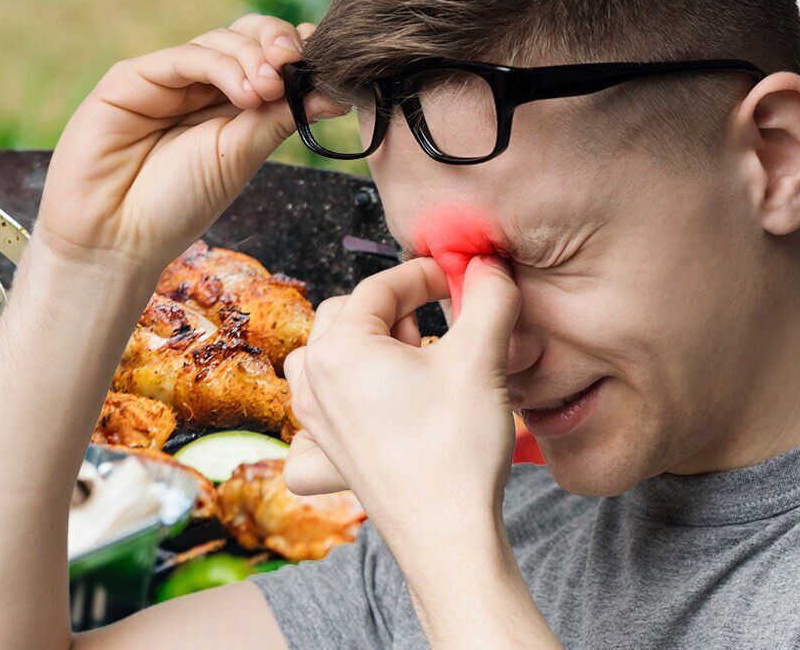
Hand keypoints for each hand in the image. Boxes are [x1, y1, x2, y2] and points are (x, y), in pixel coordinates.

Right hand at [35, 15, 317, 272]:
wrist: (115, 238)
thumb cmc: (176, 206)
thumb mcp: (240, 157)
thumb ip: (281, 118)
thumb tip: (338, 93)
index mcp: (228, 106)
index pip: (267, 59)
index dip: (297, 53)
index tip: (325, 65)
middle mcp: (198, 86)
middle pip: (247, 38)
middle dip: (278, 45)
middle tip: (294, 67)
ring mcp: (166, 79)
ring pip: (220, 41)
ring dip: (254, 58)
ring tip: (268, 90)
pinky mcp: (132, 77)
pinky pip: (185, 57)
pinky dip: (222, 66)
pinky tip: (247, 92)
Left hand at [282, 256, 520, 521]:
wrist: (447, 534)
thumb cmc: (456, 449)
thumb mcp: (482, 358)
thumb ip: (488, 297)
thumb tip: (488, 264)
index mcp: (339, 348)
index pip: (379, 286)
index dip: (424, 275)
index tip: (457, 279)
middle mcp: (312, 379)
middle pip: (348, 314)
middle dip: (394, 310)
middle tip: (438, 327)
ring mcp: (311, 419)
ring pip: (330, 353)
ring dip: (369, 345)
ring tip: (414, 363)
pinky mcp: (323, 450)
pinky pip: (321, 401)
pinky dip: (348, 389)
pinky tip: (386, 403)